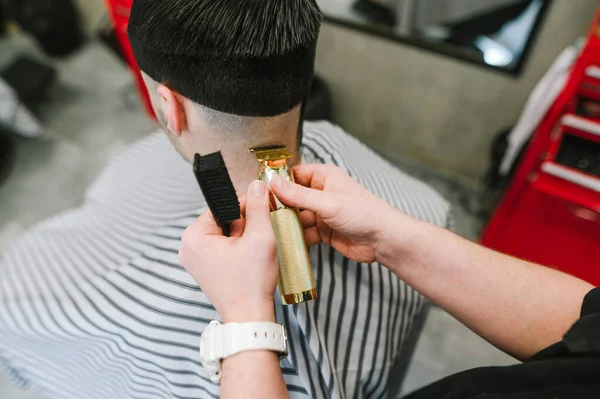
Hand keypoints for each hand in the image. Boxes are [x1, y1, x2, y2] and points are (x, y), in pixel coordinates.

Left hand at [179, 181, 278, 322]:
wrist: (249, 317)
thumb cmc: (251, 282)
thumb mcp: (260, 237)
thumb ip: (257, 206)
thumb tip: (257, 185)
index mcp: (194, 236)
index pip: (223, 206)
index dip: (245, 208)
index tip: (261, 214)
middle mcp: (188, 247)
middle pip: (223, 219)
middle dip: (243, 225)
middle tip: (256, 241)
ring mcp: (194, 259)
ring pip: (224, 233)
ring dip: (242, 237)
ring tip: (253, 252)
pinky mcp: (203, 269)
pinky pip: (221, 247)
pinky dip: (237, 249)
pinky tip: (247, 260)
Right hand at [270, 165, 410, 263]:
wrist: (384, 241)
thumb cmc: (364, 214)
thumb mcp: (327, 203)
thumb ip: (299, 195)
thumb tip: (274, 184)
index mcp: (324, 177)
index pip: (294, 174)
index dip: (277, 182)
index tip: (259, 191)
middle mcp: (322, 193)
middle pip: (292, 198)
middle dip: (279, 207)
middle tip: (260, 216)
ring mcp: (322, 213)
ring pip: (296, 217)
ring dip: (286, 225)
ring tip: (269, 232)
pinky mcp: (324, 231)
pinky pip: (304, 233)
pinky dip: (296, 238)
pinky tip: (285, 243)